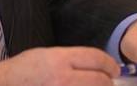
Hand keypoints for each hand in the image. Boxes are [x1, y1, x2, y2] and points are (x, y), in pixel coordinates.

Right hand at [0, 46, 118, 85]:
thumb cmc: (22, 71)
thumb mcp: (47, 55)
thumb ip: (72, 59)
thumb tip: (96, 64)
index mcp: (59, 59)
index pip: (95, 58)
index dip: (109, 64)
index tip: (113, 69)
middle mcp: (61, 78)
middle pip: (99, 80)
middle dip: (107, 81)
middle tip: (108, 82)